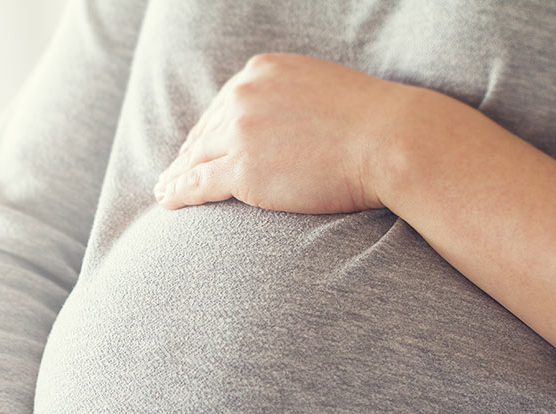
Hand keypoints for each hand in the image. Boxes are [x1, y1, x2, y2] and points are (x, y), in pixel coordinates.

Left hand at [153, 52, 409, 213]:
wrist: (391, 140)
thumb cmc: (371, 122)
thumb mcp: (321, 91)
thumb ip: (291, 100)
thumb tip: (282, 122)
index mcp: (260, 71)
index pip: (224, 104)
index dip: (209, 130)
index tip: (197, 147)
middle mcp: (243, 95)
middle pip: (205, 131)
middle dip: (189, 154)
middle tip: (174, 172)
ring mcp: (240, 133)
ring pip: (196, 158)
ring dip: (176, 176)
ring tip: (164, 190)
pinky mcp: (242, 171)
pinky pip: (198, 183)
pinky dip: (178, 192)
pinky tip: (166, 200)